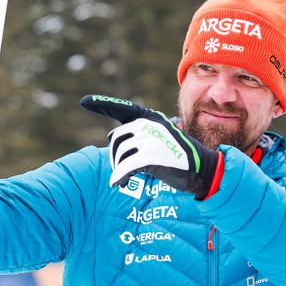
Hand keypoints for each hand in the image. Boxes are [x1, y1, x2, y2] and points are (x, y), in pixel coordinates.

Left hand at [80, 94, 223, 199]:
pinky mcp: (152, 156)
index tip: (84, 101)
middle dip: (115, 156)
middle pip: (117, 139)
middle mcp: (149, 124)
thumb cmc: (176, 155)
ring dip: (118, 169)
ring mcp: (151, 139)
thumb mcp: (158, 137)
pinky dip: (119, 177)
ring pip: (120, 154)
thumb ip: (138, 134)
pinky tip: (119, 184)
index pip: (122, 108)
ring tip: (123, 178)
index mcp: (150, 117)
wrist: (201, 168)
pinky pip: (126, 168)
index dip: (102, 104)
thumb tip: (111, 138)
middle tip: (121, 169)